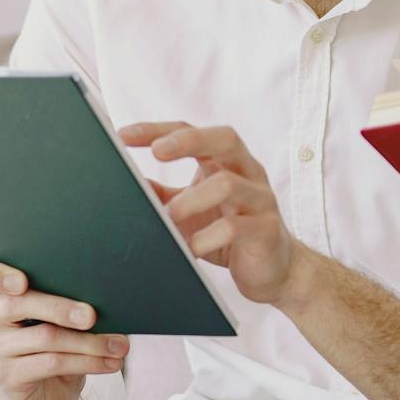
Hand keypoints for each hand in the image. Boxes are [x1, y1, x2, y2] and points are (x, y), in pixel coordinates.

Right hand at [0, 257, 126, 399]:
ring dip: (89, 342)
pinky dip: (88, 361)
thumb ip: (65, 298)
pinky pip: (52, 363)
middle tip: (93, 316)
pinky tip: (110, 362)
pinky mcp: (7, 377)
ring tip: (119, 345)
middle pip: (17, 304)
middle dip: (61, 308)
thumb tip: (107, 291)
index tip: (21, 281)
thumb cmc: (54, 345)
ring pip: (45, 337)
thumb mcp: (56, 318)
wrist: (46, 395)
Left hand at [119, 120, 306, 306]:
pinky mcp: (267, 229)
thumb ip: (164, 195)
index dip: (159, 130)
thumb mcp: (191, 211)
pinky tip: (191, 247)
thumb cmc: (232, 235)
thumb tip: (128, 184)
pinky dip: (208, 237)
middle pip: (225, 139)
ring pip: (228, 183)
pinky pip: (237, 227)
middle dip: (189, 141)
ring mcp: (260, 199)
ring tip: (170, 215)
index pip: (193, 132)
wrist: (276, 270)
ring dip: (192, 198)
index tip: (124, 136)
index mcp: (226, 162)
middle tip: (157, 151)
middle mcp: (247, 173)